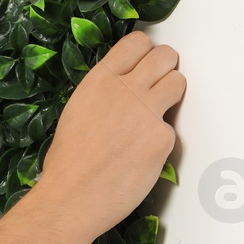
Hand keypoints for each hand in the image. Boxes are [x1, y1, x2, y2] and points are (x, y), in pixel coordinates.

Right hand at [34, 29, 185, 238]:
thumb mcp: (75, 113)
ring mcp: (146, 112)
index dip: (145, 53)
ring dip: (171, 95)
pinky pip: (171, 128)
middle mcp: (124, 90)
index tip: (143, 66)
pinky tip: (141, 155)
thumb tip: (121, 92)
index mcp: (98, 81)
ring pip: (177, 82)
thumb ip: (103, 95)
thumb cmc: (65, 166)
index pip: (137, 43)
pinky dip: (160, 140)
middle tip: (157, 87)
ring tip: (154, 116)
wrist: (70, 200)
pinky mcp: (162, 138)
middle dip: (165, 68)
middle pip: (165, 56)